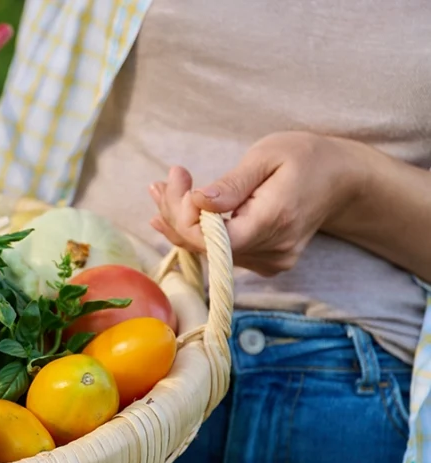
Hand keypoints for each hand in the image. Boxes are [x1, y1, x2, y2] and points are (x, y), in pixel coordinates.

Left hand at [148, 132, 365, 276]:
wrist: (342, 179)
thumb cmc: (305, 157)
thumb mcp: (267, 157)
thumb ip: (232, 185)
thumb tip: (197, 202)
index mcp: (274, 221)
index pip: (212, 240)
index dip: (183, 214)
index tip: (177, 176)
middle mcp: (273, 250)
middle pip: (205, 246)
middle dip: (174, 213)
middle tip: (163, 180)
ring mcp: (270, 262)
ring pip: (208, 250)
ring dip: (180, 220)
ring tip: (164, 187)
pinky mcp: (265, 263)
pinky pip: (220, 252)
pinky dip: (197, 230)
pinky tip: (181, 207)